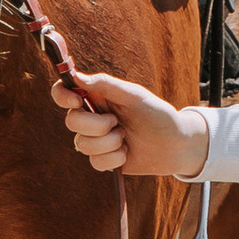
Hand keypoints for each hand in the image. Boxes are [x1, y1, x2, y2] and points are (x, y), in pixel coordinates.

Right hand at [49, 69, 208, 182]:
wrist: (176, 144)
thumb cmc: (157, 114)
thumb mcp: (134, 95)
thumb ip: (105, 84)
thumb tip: (77, 76)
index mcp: (97, 96)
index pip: (64, 92)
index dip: (62, 96)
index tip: (76, 101)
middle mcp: (93, 117)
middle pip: (72, 121)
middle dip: (95, 125)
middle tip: (117, 123)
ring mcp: (96, 139)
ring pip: (82, 144)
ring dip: (109, 143)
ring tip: (126, 138)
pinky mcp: (103, 159)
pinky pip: (95, 162)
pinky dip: (114, 158)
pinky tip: (127, 153)